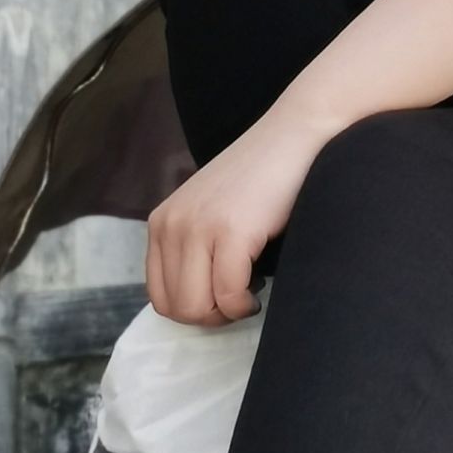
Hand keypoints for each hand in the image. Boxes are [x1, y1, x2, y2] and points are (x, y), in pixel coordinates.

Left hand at [144, 99, 336, 326]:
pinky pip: (228, 295)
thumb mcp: (210, 212)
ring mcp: (198, 228)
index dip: (193, 309)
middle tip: (239, 298)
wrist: (294, 136)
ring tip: (249, 292)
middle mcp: (170, 225)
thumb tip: (199, 303)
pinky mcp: (230, 232)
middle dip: (211, 316)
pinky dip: (244, 303)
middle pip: (175, 308)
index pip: (158, 295)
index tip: (223, 297)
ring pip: (197, 307)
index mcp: (161, 222)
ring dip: (227, 312)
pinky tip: (259, 288)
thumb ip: (194, 248)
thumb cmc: (261, 179)